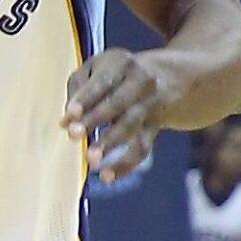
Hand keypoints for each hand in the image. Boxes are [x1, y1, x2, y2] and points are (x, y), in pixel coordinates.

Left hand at [66, 48, 165, 180]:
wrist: (172, 76)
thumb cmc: (117, 72)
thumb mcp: (99, 67)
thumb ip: (79, 86)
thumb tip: (68, 117)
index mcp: (121, 63)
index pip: (103, 81)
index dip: (86, 98)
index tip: (69, 114)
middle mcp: (141, 81)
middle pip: (118, 102)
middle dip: (95, 119)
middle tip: (74, 135)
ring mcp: (151, 104)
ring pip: (132, 125)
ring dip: (111, 142)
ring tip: (91, 160)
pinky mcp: (155, 126)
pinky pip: (142, 147)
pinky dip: (125, 164)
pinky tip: (105, 176)